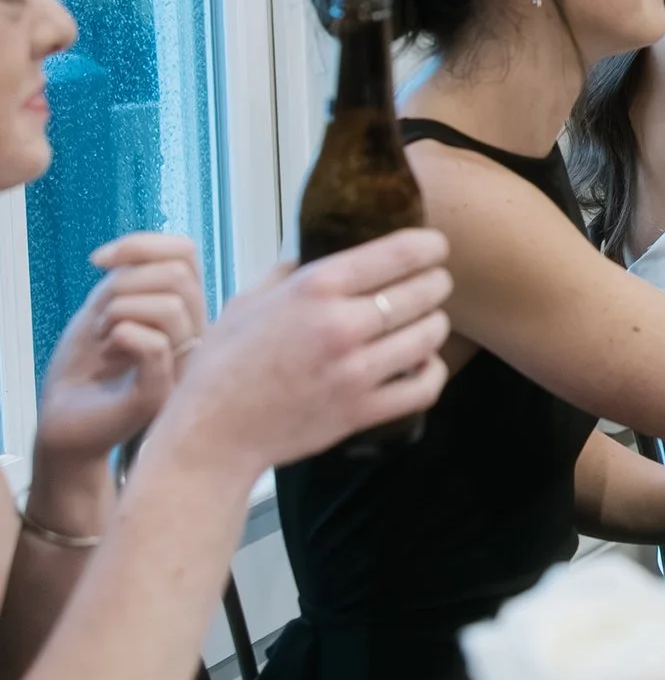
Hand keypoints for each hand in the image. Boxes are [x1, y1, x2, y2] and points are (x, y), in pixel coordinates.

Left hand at [28, 236, 207, 500]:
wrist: (63, 417)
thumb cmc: (85, 367)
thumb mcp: (106, 306)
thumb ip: (128, 276)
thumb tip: (131, 251)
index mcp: (185, 310)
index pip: (186, 253)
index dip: (142, 245)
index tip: (98, 261)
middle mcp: (195, 335)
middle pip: (179, 275)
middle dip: (125, 285)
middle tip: (101, 318)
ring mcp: (185, 365)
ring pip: (170, 308)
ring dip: (119, 313)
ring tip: (105, 338)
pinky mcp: (165, 394)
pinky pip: (157, 345)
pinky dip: (122, 336)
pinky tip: (109, 352)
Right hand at [161, 231, 452, 475]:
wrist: (213, 433)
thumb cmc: (223, 365)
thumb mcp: (247, 301)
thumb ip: (286, 274)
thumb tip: (311, 252)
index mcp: (316, 287)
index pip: (398, 253)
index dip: (429, 246)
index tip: (436, 246)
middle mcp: (342, 324)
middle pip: (424, 292)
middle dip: (436, 284)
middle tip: (435, 285)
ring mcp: (356, 370)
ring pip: (430, 335)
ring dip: (435, 325)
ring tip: (427, 322)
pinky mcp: (363, 410)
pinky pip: (425, 386)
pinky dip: (432, 371)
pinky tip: (422, 364)